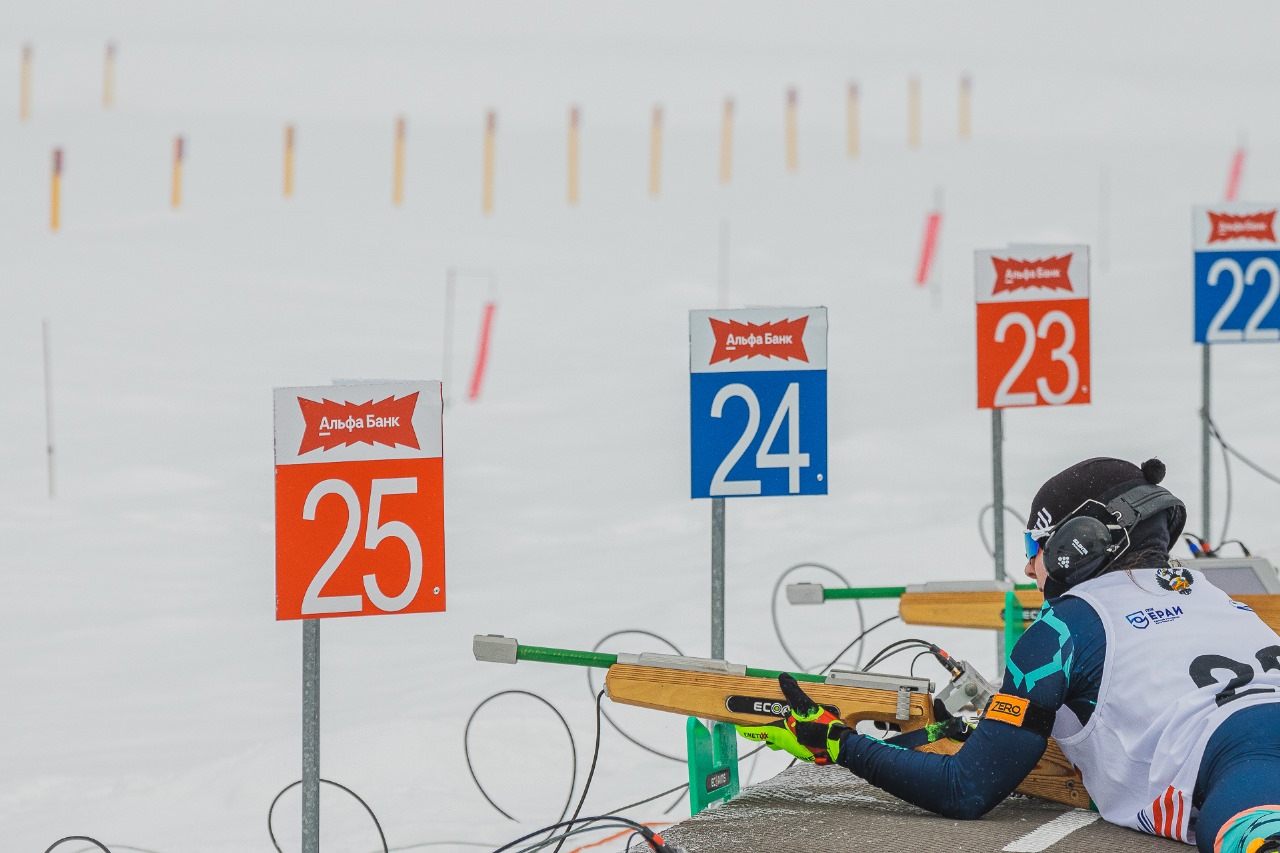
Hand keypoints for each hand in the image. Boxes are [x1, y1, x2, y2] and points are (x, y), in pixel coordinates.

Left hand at [734, 673, 849, 764]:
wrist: (842, 746)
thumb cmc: (822, 729)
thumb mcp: (806, 706)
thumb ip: (793, 692)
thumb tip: (783, 678)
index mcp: (782, 734)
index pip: (759, 732)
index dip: (747, 730)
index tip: (739, 728)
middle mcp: (788, 744)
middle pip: (772, 737)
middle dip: (769, 729)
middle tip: (771, 718)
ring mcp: (799, 749)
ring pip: (786, 740)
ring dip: (786, 731)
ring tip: (794, 719)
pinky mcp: (810, 751)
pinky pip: (798, 742)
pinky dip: (799, 734)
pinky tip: (808, 727)